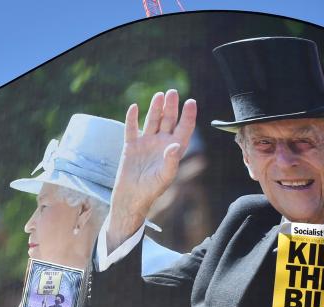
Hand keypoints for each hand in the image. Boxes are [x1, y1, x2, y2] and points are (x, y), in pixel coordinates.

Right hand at [107, 89, 196, 248]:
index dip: (188, 116)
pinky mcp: (131, 146)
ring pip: (152, 121)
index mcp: (173, 150)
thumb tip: (176, 145)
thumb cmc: (151, 190)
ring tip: (159, 95)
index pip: (183, 130)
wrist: (131, 197)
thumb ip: (172, 160)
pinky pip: (131, 129)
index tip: (191, 102)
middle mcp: (161, 144)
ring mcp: (146, 143)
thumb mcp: (165, 176)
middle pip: (168, 121)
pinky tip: (134, 107)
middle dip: (171, 107)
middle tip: (173, 92)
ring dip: (155, 108)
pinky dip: (132, 118)